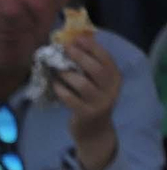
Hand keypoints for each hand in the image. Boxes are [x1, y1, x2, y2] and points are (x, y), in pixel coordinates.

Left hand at [55, 34, 121, 169]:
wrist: (94, 131)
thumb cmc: (91, 101)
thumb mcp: (96, 84)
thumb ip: (89, 67)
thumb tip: (72, 44)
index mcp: (115, 78)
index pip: (106, 58)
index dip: (92, 47)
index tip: (77, 38)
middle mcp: (111, 90)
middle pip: (96, 69)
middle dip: (79, 56)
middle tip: (64, 49)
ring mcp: (100, 103)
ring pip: (83, 84)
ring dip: (67, 74)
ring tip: (57, 69)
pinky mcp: (86, 114)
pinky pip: (71, 99)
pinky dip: (61, 90)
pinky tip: (54, 85)